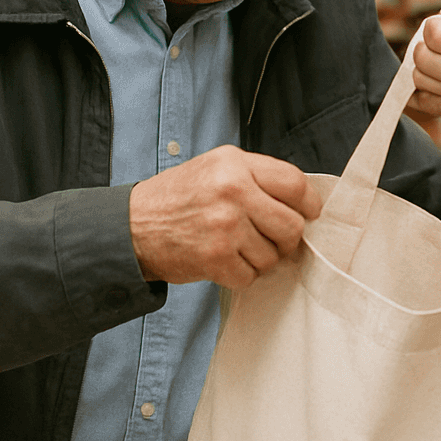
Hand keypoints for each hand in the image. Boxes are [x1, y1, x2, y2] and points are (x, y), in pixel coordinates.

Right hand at [127, 145, 322, 287]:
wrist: (130, 226)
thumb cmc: (179, 197)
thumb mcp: (217, 167)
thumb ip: (258, 177)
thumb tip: (305, 202)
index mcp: (235, 164)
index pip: (295, 184)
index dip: (309, 204)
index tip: (308, 213)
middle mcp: (232, 191)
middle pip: (292, 225)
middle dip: (286, 238)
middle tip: (270, 238)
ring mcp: (224, 225)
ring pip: (274, 255)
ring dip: (261, 258)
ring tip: (238, 247)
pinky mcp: (215, 258)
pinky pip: (251, 275)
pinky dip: (242, 274)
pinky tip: (224, 261)